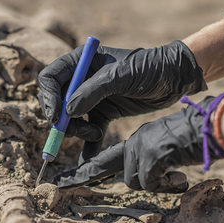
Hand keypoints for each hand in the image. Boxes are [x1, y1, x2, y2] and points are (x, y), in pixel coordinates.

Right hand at [38, 40, 206, 158]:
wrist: (176, 78)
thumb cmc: (149, 68)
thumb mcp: (120, 76)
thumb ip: (92, 92)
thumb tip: (66, 112)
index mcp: (81, 62)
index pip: (51, 78)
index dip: (48, 97)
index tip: (56, 116)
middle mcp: (82, 79)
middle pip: (57, 101)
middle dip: (62, 119)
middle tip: (72, 131)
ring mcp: (92, 97)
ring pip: (71, 119)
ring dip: (78, 131)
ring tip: (96, 134)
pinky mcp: (104, 113)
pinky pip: (88, 130)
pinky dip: (88, 145)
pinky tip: (88, 159)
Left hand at [53, 96, 223, 192]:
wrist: (214, 125)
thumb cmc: (196, 139)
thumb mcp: (166, 149)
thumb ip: (150, 162)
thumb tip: (141, 179)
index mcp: (138, 140)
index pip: (104, 156)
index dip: (85, 170)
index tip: (66, 179)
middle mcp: (136, 142)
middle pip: (109, 165)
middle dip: (84, 174)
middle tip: (61, 182)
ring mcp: (143, 147)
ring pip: (134, 180)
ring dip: (153, 184)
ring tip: (173, 177)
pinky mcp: (153, 153)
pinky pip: (149, 181)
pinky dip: (164, 184)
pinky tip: (178, 176)